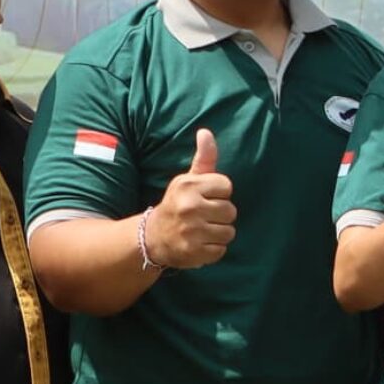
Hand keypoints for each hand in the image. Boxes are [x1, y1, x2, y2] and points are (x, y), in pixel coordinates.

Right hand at [148, 127, 237, 268]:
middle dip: (221, 215)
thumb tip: (206, 132)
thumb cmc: (177, 204)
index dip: (219, 194)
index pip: (227, 186)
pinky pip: (221, 250)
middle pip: (231, 211)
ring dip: (219, 233)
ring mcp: (192, 231)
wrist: (152, 237)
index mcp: (189, 186)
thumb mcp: (187, 179)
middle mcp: (190, 207)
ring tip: (203, 230)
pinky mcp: (194, 251)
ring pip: (229, 232)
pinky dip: (213, 249)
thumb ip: (203, 158)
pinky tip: (200, 243)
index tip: (206, 198)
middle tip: (204, 216)